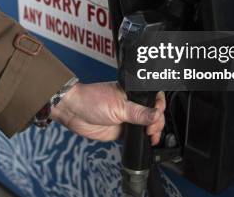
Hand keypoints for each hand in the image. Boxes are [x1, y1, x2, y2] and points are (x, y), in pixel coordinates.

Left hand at [50, 82, 165, 144]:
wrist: (74, 112)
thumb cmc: (91, 99)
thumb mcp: (118, 106)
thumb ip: (138, 113)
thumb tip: (156, 114)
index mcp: (132, 92)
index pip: (154, 98)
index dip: (160, 107)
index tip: (158, 116)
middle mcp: (132, 104)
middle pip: (153, 114)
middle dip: (157, 122)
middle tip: (152, 129)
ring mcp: (127, 118)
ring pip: (147, 126)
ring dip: (153, 132)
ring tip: (151, 136)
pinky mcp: (122, 130)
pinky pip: (137, 135)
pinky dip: (144, 139)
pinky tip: (147, 141)